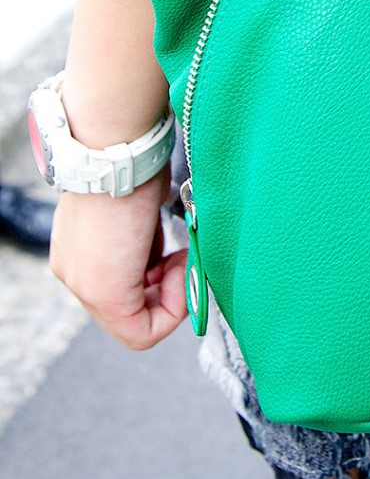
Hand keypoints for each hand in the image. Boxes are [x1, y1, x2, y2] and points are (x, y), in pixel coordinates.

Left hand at [49, 162, 187, 349]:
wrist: (117, 148)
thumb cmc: (133, 163)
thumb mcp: (138, 211)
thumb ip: (144, 239)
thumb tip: (166, 252)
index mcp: (78, 253)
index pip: (121, 289)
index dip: (157, 279)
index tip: (177, 251)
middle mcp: (74, 274)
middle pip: (129, 310)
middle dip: (167, 289)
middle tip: (186, 257)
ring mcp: (84, 287)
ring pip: (136, 324)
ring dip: (172, 293)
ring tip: (183, 255)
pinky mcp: (104, 294)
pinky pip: (142, 331)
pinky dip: (174, 306)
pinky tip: (182, 266)